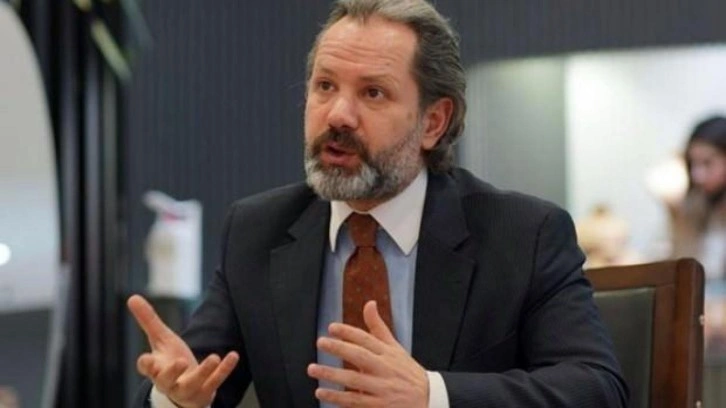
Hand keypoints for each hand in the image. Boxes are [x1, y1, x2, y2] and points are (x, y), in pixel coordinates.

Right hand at [127, 295, 239, 407]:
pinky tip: (233, 356)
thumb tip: (132, 297)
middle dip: (172, 373)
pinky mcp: (205, 392)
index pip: (146, 369)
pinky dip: (224, 370)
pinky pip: (215, 382)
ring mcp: (187, 390)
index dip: (146, 365)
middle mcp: (169, 382)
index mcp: (156, 369)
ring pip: (193, 384)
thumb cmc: (169, 362)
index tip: (147, 359)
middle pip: (166, 381)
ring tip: (213, 357)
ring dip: (203, 371)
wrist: (187, 390)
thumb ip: (148, 321)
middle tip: (180, 361)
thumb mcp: (160, 340)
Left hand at [307, 301, 428, 407]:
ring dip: (332, 374)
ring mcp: (382, 388)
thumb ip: (378, 327)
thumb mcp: (395, 348)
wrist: (427, 399)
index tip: (331, 327)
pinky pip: (355, 401)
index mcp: (388, 353)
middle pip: (360, 356)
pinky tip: (322, 392)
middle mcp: (385, 369)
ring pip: (354, 380)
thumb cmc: (406, 371)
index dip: (349, 332)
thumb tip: (369, 303)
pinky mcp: (379, 406)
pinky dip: (337, 397)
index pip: (367, 339)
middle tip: (320, 342)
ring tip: (313, 369)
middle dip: (339, 348)